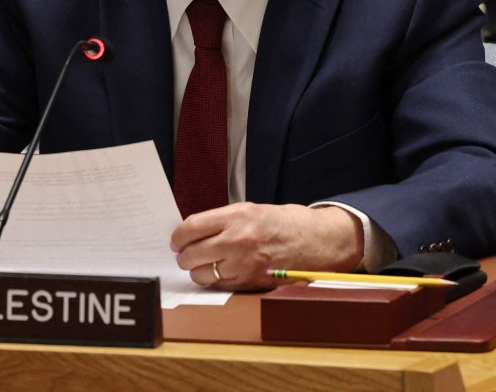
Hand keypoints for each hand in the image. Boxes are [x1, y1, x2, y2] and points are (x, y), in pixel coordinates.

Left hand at [171, 202, 363, 290]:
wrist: (318, 241)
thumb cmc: (286, 223)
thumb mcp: (254, 210)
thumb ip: (224, 220)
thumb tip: (193, 232)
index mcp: (238, 216)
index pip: (190, 228)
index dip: (178, 237)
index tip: (177, 240)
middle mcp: (238, 240)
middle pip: (190, 255)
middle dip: (185, 256)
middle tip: (190, 253)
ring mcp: (243, 264)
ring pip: (201, 275)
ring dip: (200, 271)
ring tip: (209, 264)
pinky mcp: (250, 283)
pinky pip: (218, 286)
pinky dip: (216, 281)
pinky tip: (224, 272)